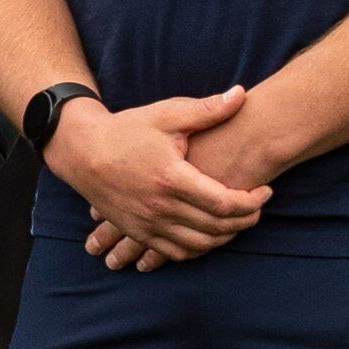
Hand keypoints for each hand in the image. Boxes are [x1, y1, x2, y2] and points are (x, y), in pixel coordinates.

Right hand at [45, 88, 267, 270]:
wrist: (83, 152)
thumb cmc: (127, 130)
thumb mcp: (166, 114)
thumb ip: (207, 109)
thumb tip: (241, 95)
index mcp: (171, 178)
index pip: (226, 203)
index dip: (254, 201)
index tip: (265, 191)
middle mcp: (160, 207)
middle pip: (218, 227)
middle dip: (247, 219)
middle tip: (258, 206)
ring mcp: (147, 223)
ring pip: (201, 245)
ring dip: (227, 236)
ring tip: (238, 220)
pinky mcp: (138, 232)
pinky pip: (177, 253)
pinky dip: (200, 249)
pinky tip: (210, 234)